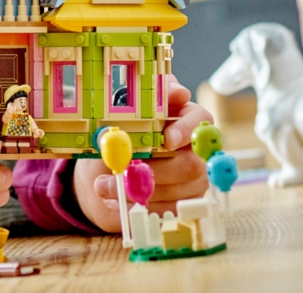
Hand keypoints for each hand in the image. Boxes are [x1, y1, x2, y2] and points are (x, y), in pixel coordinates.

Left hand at [71, 76, 211, 231]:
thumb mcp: (126, 110)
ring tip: (102, 187)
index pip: (200, 120)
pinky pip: (165, 210)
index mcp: (185, 119)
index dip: (185, 130)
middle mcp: (195, 151)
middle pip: (189, 165)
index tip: (165, 140)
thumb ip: (150, 99)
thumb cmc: (121, 132)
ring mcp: (193, 179)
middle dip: (150, 172)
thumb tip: (178, 91)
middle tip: (116, 172)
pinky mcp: (182, 202)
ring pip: (175, 192)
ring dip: (135, 191)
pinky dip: (136, 206)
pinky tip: (114, 200)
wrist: (106, 166)